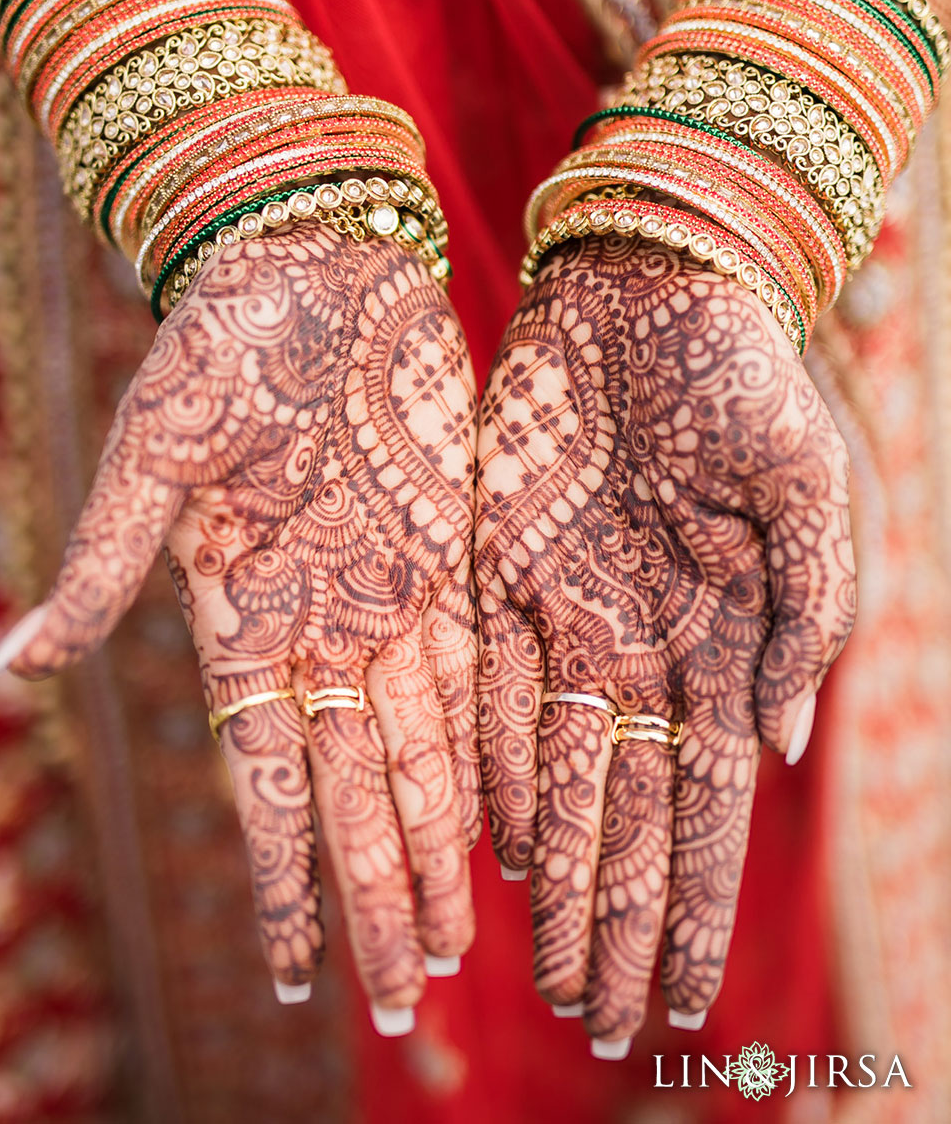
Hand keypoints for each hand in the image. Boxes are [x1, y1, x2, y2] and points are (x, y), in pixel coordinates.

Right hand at [0, 225, 479, 1020]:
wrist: (311, 256)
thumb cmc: (216, 341)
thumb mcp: (149, 454)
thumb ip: (101, 569)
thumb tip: (4, 671)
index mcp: (237, 612)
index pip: (267, 779)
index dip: (287, 879)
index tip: (298, 973)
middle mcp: (316, 625)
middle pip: (355, 793)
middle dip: (374, 900)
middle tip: (396, 1006)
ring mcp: (388, 596)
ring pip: (422, 756)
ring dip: (435, 854)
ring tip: (454, 952)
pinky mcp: (453, 555)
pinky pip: (480, 680)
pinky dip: (492, 756)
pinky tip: (509, 828)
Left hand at [474, 236, 853, 1047]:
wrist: (648, 282)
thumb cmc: (746, 374)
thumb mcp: (814, 488)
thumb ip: (811, 614)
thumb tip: (788, 743)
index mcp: (724, 639)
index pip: (705, 805)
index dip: (692, 900)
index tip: (683, 999)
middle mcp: (641, 647)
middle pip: (623, 814)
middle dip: (614, 916)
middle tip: (598, 1018)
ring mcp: (565, 612)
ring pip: (554, 773)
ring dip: (553, 873)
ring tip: (542, 967)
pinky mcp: (494, 565)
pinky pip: (486, 688)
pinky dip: (491, 766)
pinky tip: (490, 844)